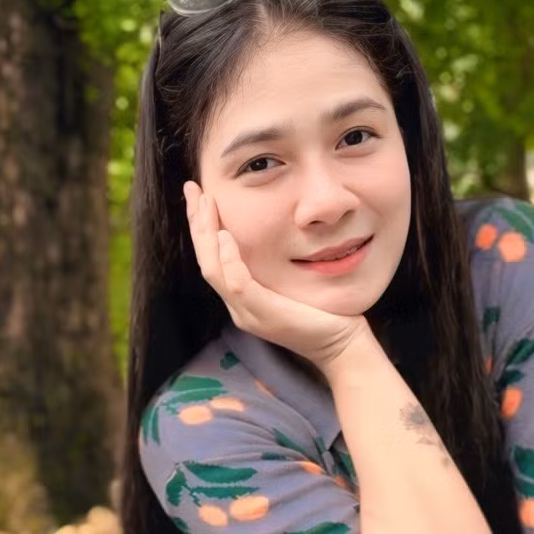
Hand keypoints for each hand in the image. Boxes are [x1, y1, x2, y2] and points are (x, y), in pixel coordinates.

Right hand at [184, 182, 369, 371]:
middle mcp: (238, 306)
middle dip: (197, 223)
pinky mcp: (264, 314)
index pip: (212, 258)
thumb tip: (274, 227)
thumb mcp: (291, 281)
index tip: (199, 194)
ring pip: (213, 271)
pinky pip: (239, 284)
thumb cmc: (322, 311)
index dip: (202, 226)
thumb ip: (275, 263)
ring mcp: (248, 313)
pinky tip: (226, 235)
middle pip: (205, 261)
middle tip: (192, 189)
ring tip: (206, 204)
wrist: (341, 345)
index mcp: (242, 298)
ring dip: (207, 235)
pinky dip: (229, 259)